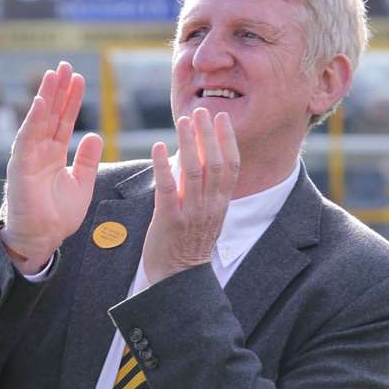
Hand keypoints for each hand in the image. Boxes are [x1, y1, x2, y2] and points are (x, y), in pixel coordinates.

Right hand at [0, 62, 102, 273]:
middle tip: (64, 66)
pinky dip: (33, 119)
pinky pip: (27, 138)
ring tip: (53, 75)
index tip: (78, 78)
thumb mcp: (81, 183)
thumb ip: (87, 159)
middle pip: (50, 114)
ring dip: (45, 97)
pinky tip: (40, 101)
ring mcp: (29, 156)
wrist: (42, 239)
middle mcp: (40, 151)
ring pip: (38, 120)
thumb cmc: (58, 215)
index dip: (71, 100)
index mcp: (54, 154)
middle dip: (57, 90)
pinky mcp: (20, 166)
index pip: (63, 120)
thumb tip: (96, 135)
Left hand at [142, 107, 239, 282]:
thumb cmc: (189, 244)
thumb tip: (198, 158)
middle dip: (208, 135)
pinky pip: (167, 188)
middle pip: (213, 163)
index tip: (223, 118)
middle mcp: (209, 206)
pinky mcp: (169, 219)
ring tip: (183, 121)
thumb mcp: (207, 216)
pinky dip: (162, 166)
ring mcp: (191, 212)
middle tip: (202, 111)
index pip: (231, 166)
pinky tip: (157, 147)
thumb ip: (206, 190)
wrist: (178, 278)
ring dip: (188, 143)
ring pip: (192, 171)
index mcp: (220, 204)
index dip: (228, 140)